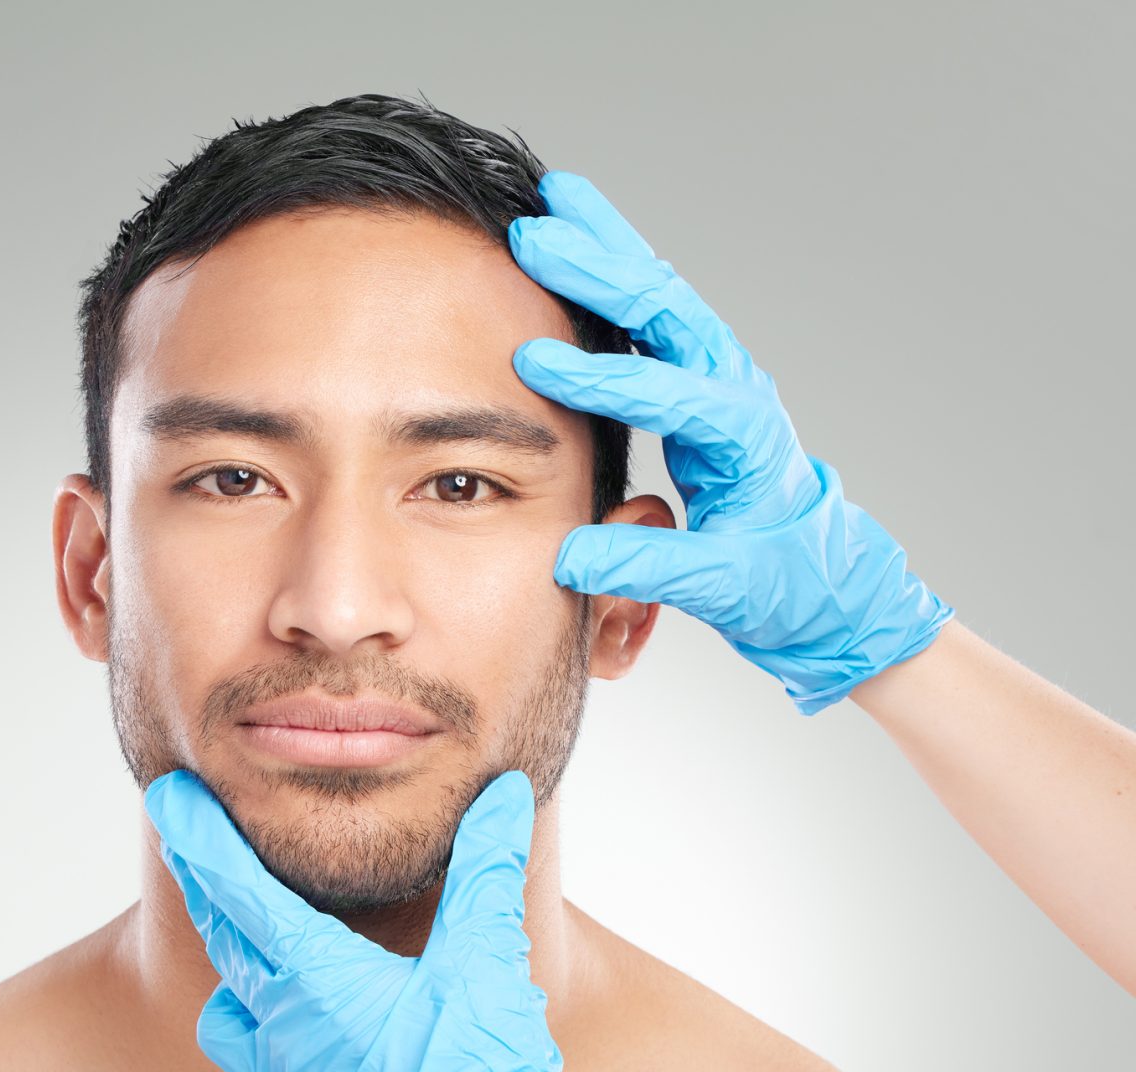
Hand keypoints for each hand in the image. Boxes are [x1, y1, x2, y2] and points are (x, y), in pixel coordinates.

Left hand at [144, 768, 622, 1071]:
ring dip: (234, 965)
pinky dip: (261, 1034)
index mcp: (314, 977)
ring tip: (250, 936)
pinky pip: (254, 1067)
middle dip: (205, 881)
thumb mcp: (486, 950)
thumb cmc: (483, 1062)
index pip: (235, 888)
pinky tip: (291, 1027)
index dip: (198, 835)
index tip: (166, 794)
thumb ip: (487, 862)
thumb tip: (505, 791)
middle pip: (222, 937)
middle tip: (189, 834)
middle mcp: (281, 1026)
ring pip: (226, 1008)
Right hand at [508, 170, 955, 715]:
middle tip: (534, 235)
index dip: (599, 377)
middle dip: (599, 269)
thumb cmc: (784, 586)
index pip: (668, 392)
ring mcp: (718, 378)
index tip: (533, 362)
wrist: (823, 583)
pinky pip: (653, 315)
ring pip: (659, 295)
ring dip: (607, 246)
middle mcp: (735, 389)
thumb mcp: (722, 587)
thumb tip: (568, 556)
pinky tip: (578, 245)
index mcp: (745, 436)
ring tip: (554, 198)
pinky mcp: (698, 383)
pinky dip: (613, 274)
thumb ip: (647, 567)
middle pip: (666, 310)